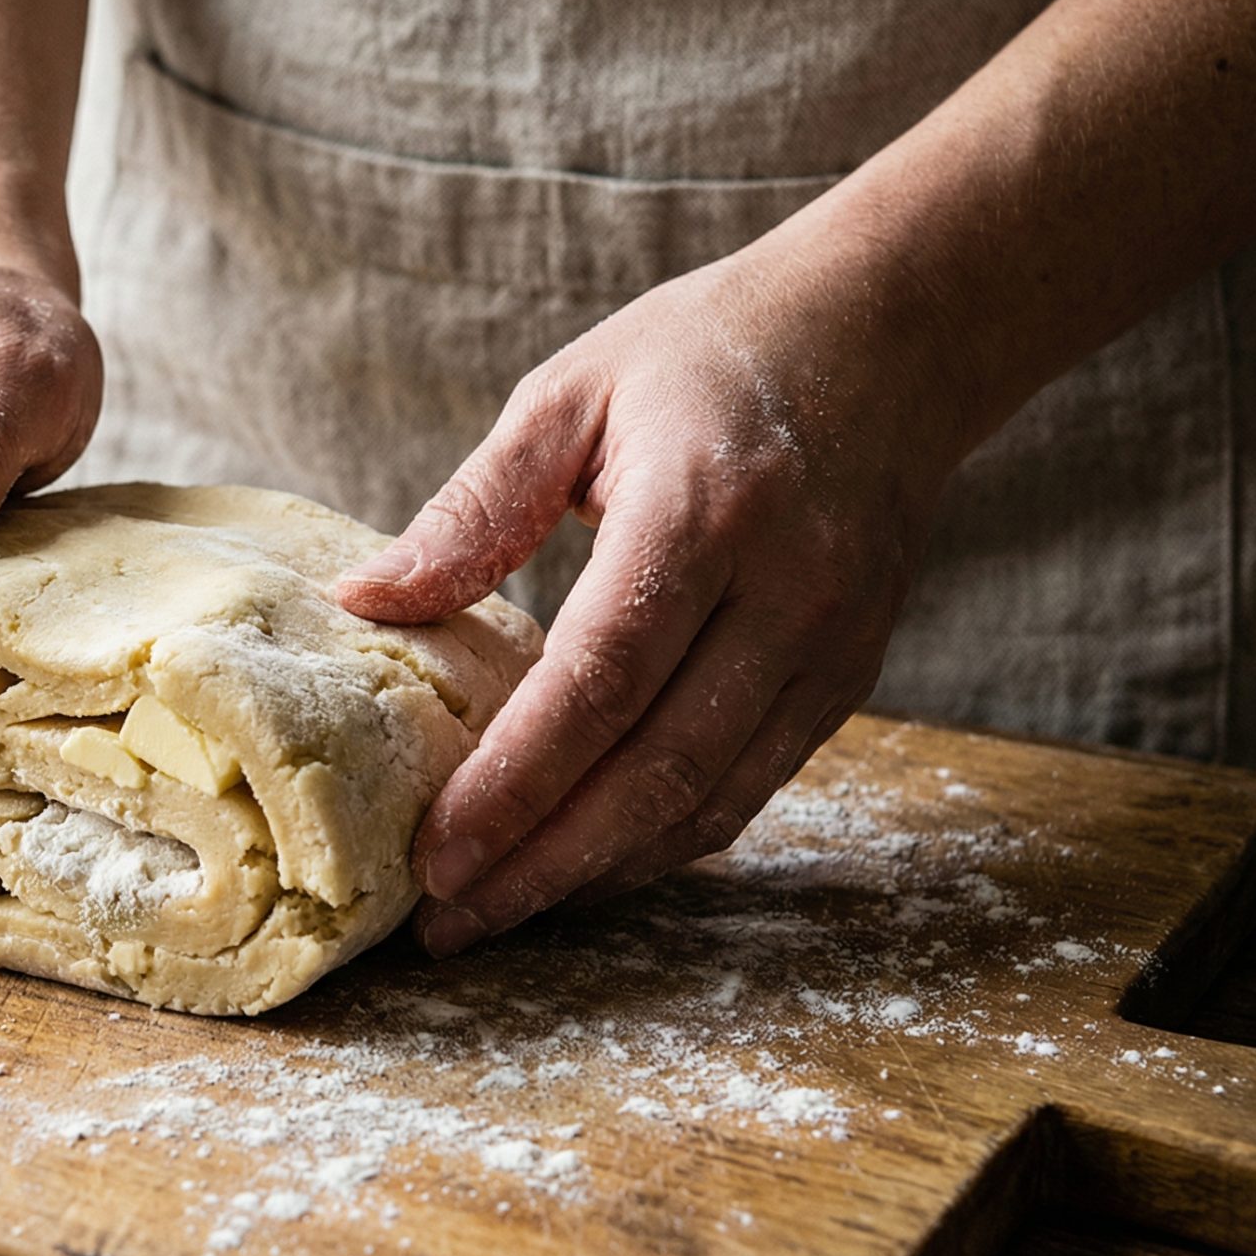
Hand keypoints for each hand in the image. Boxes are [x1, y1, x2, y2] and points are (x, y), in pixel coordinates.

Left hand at [335, 246, 973, 955]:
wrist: (888, 334)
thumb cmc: (706, 353)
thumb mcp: (570, 396)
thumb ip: (473, 509)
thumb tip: (367, 601)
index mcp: (702, 513)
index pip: (597, 685)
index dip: (514, 786)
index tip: (434, 856)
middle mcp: (783, 593)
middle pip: (655, 771)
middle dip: (544, 864)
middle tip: (448, 921)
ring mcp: (830, 645)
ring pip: (710, 801)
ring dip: (601, 873)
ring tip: (500, 910)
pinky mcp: (849, 676)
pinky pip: (750, 787)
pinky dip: (665, 842)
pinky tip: (587, 863)